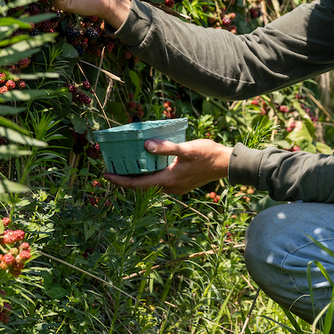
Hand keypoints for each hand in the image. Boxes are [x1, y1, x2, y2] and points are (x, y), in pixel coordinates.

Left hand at [105, 139, 231, 194]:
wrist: (227, 165)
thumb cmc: (209, 155)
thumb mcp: (187, 148)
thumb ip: (166, 147)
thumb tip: (146, 145)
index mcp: (169, 180)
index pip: (138, 184)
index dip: (120, 180)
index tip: (106, 174)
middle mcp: (171, 188)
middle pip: (142, 187)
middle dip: (126, 179)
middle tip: (114, 168)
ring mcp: (177, 188)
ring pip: (151, 185)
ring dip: (139, 178)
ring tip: (128, 166)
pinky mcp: (182, 184)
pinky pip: (160, 183)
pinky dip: (151, 176)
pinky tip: (150, 165)